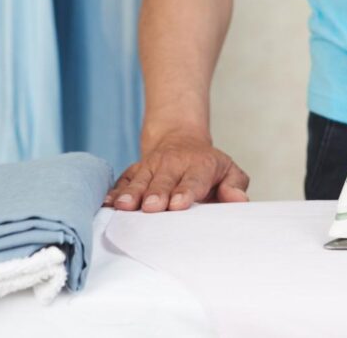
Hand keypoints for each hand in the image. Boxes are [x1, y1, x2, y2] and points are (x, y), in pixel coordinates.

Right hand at [105, 129, 249, 211]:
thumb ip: (235, 185)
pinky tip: (108, 203)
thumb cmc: (207, 166)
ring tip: (125, 207)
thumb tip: (239, 199)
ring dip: (132, 194)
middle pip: (163, 181)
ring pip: (140, 180)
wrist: (179, 140)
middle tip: (152, 207)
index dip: (185, 192)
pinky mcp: (135, 171)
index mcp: (199, 166)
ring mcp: (151, 167)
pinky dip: (115, 191)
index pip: (192, 180)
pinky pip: (123, 180)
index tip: (178, 204)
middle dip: (157, 193)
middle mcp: (173, 164)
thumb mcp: (229, 170)